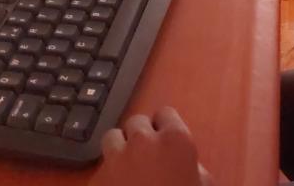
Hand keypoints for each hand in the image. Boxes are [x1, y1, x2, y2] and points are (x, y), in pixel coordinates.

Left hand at [96, 108, 213, 185]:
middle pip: (136, 122)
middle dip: (142, 136)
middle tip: (149, 156)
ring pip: (112, 137)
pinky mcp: (96, 180)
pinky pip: (101, 167)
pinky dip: (108, 173)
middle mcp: (143, 142)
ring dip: (120, 148)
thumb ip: (196, 170)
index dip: (167, 128)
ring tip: (128, 167)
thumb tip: (189, 166)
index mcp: (176, 140)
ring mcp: (115, 160)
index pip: (166, 113)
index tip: (168, 142)